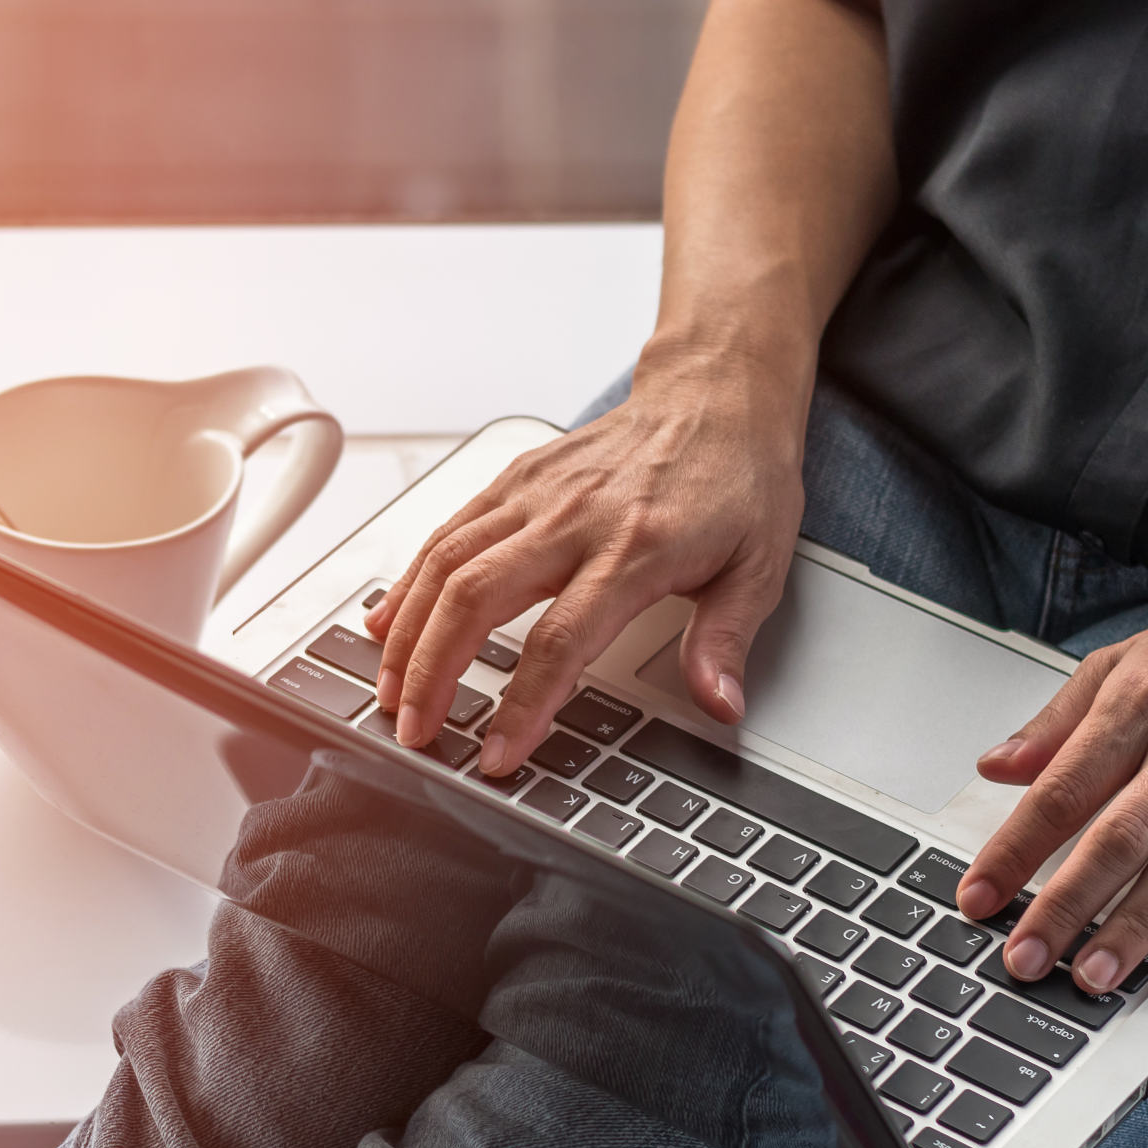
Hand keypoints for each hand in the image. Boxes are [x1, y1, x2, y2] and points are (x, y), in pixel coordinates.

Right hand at [365, 350, 807, 774]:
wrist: (715, 394)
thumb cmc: (736, 481)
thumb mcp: (760, 567)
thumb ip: (726, 641)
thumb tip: (720, 705)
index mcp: (636, 548)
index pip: (561, 640)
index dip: (522, 704)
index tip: (499, 753)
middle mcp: (574, 517)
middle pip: (476, 598)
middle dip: (432, 672)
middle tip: (414, 731)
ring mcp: (536, 493)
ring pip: (445, 563)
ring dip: (406, 633)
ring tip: (388, 690)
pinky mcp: (514, 478)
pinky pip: (446, 532)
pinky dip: (408, 581)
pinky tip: (387, 622)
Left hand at [957, 593, 1147, 992]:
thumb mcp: (1126, 663)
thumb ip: (1056, 722)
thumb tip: (994, 766)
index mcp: (1135, 706)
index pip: (1060, 789)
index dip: (1014, 849)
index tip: (976, 898)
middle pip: (1118, 834)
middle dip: (1065, 903)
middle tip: (1025, 957)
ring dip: (1141, 922)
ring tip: (1099, 974)